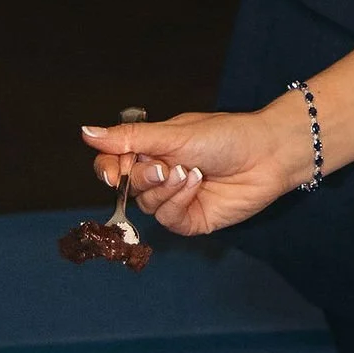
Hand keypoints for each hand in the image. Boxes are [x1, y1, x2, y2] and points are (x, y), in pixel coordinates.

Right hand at [80, 107, 312, 234]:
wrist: (268, 153)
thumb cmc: (226, 135)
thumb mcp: (174, 133)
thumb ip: (130, 138)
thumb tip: (85, 132)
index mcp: (152, 150)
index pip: (113, 165)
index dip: (107, 170)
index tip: (111, 172)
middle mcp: (160, 176)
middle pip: (128, 187)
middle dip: (142, 177)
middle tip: (165, 165)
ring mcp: (176, 199)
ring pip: (147, 205)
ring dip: (165, 188)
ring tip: (190, 171)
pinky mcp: (192, 219)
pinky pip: (168, 219)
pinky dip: (178, 201)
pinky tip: (196, 185)